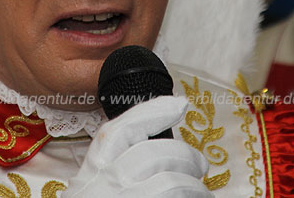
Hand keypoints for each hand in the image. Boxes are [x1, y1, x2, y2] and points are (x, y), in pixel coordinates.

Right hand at [63, 96, 211, 196]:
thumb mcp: (93, 193)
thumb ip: (116, 171)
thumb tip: (162, 155)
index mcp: (91, 174)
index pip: (119, 131)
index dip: (151, 112)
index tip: (180, 104)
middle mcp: (103, 187)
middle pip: (153, 153)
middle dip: (185, 155)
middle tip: (200, 164)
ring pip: (170, 183)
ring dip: (194, 186)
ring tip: (201, 193)